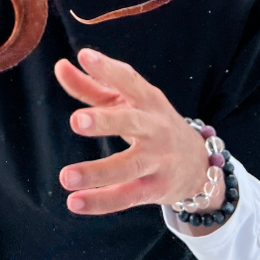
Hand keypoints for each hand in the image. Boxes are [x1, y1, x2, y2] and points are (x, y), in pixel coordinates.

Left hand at [54, 49, 224, 217]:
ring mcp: (158, 159)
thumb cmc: (150, 122)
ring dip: (96, 173)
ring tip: (65, 177)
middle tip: (75, 121)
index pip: (128, 80)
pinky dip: (101, 202)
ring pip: (127, 166)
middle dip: (105, 121)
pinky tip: (74, 202)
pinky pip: (127, 197)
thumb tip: (60, 65)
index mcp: (147, 99)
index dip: (107, 68)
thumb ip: (91, 85)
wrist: (199, 164)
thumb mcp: (126, 101)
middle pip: (131, 122)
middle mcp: (154, 127)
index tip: (84, 56)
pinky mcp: (155, 189)